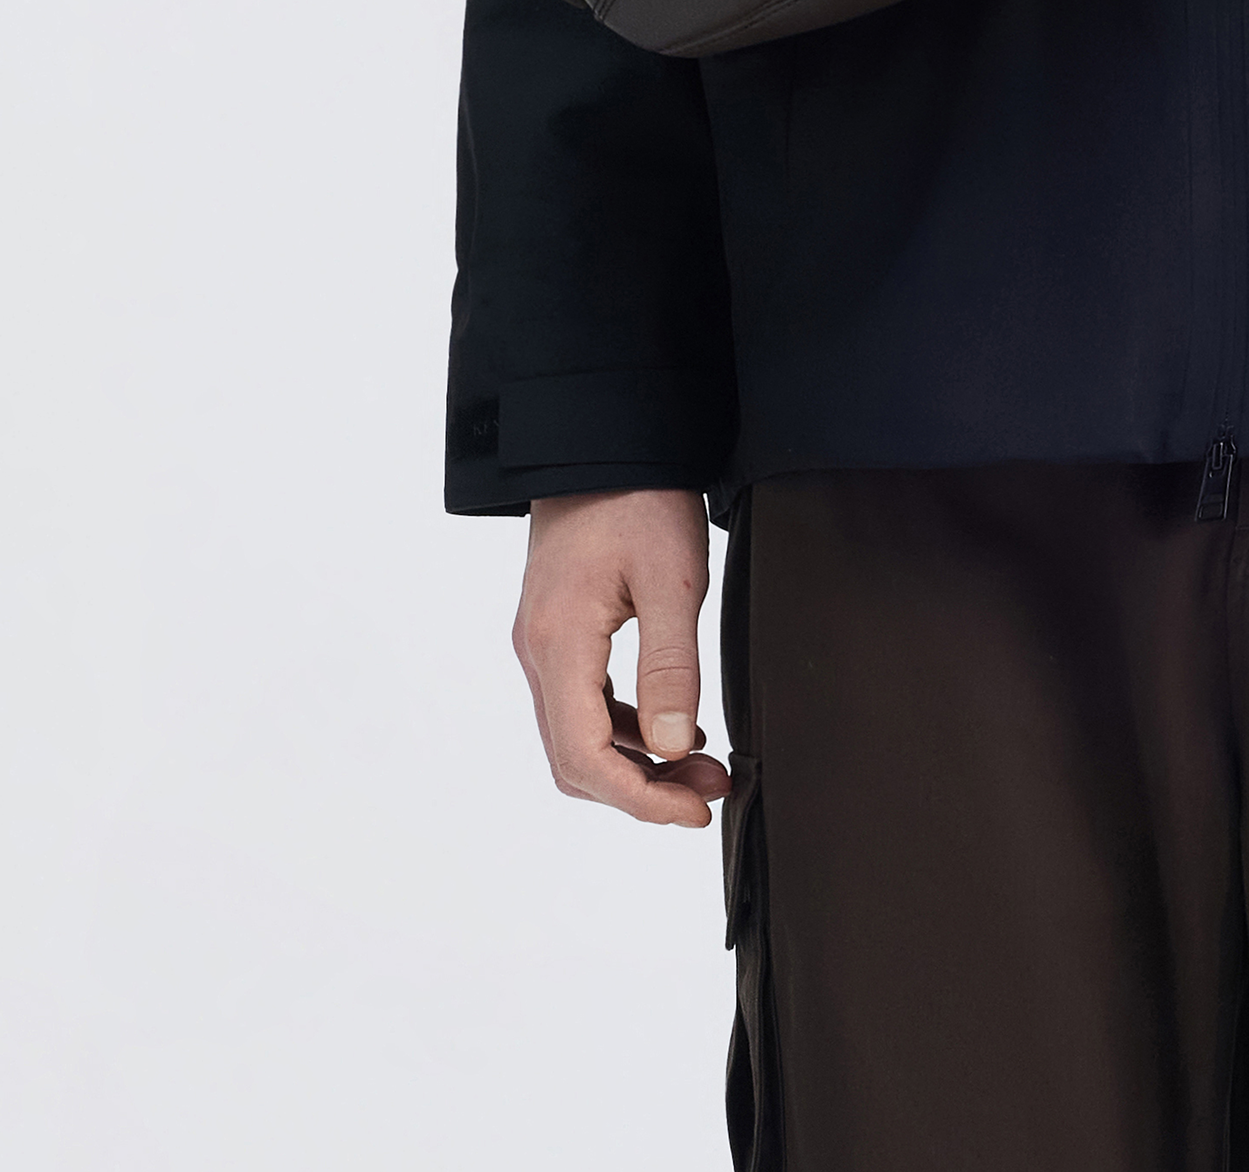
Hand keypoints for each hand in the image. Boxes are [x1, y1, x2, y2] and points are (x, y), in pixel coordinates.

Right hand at [512, 488, 729, 828]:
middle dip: (642, 788)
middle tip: (710, 789)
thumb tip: (675, 748)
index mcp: (559, 642)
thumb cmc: (641, 497)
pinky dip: (624, 729)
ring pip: (576, 735)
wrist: (602, 439)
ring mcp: (542, 641)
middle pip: (575, 758)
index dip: (640, 799)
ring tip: (705, 763)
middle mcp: (537, 650)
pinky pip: (581, 703)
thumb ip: (671, 667)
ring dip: (636, 761)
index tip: (696, 810)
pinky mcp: (557, 629)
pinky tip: (673, 723)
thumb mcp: (672, 578)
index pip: (584, 757)